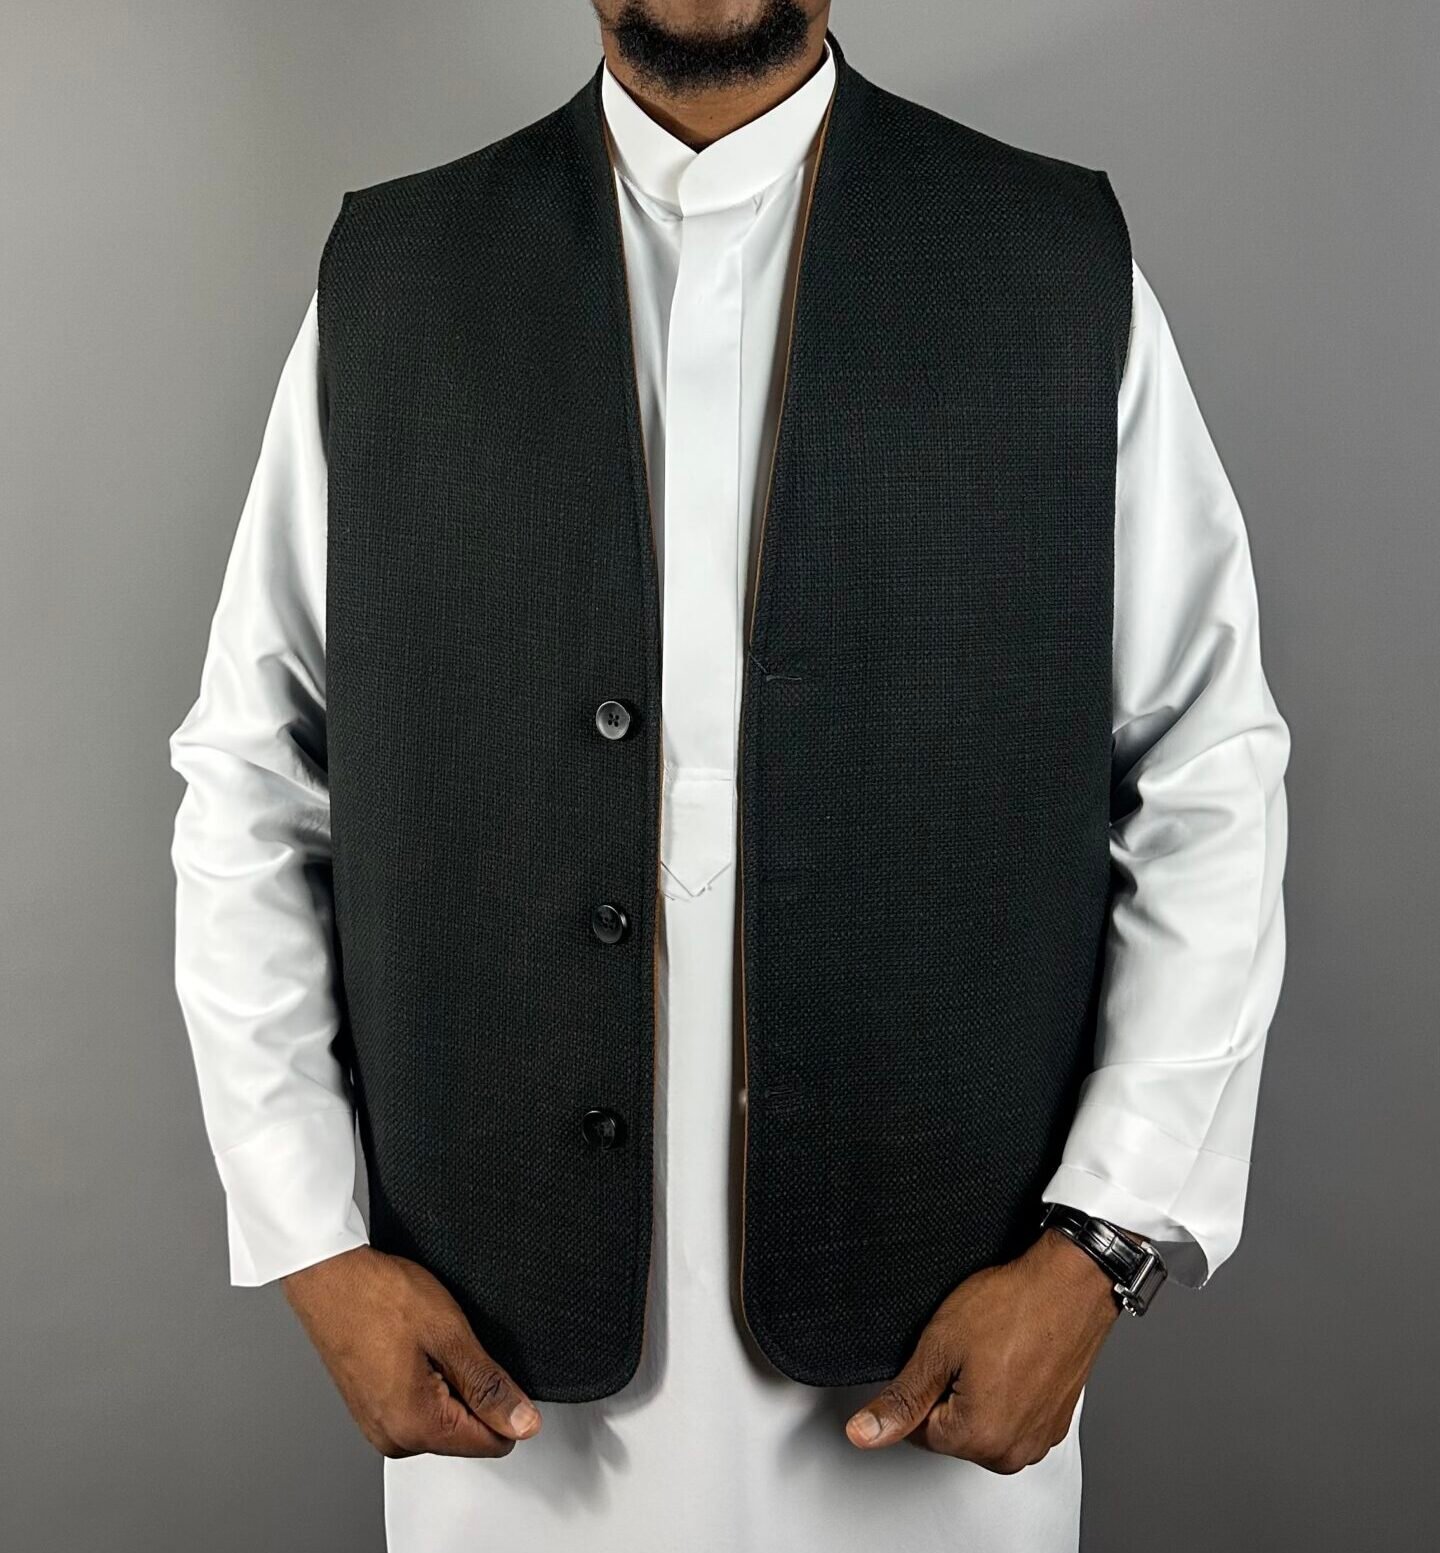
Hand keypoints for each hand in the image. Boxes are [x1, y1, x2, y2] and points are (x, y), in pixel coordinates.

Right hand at [282, 1246, 540, 1458]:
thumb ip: (490, 1386)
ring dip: (448, 1383)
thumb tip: (524, 1422)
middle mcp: (394, 1439)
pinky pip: (419, 1409)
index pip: (493, 1442)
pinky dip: (426, 1381)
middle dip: (473, 1391)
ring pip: (444, 1420)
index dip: (504, 1402)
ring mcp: (379, 1426)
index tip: (487, 1364)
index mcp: (416, 1428)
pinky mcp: (371, 1411)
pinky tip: (411, 1348)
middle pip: (468, 1433)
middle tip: (448, 1346)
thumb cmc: (378, 1297)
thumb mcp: (450, 1335)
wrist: (328, 1277)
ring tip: (426, 1344)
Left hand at [845, 1228, 1118, 1471]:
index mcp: (979, 1438)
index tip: (940, 1357)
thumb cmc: (1014, 1305)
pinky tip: (1013, 1359)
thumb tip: (865, 1432)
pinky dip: (1006, 1393)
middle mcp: (1013, 1451)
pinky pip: (1012, 1418)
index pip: (917, 1431)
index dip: (920, 1385)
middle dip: (948, 1394)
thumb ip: (901, 1398)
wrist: (1070, 1283)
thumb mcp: (939, 1346)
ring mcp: (1039, 1439)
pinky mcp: (1055, 1424)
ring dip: (978, 1395)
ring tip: (993, 1353)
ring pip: (981, 1426)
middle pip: (950, 1433)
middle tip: (968, 1351)